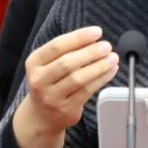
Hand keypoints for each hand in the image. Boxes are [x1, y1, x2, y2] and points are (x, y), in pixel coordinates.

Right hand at [12, 26, 118, 147]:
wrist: (41, 115)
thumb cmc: (50, 82)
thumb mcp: (48, 64)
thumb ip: (66, 50)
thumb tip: (94, 38)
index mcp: (34, 62)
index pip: (57, 46)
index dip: (79, 37)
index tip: (97, 32)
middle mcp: (39, 80)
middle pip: (67, 63)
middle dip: (90, 52)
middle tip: (106, 46)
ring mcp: (52, 97)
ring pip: (78, 78)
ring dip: (99, 66)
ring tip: (112, 58)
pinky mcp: (66, 109)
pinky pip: (87, 91)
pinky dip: (102, 79)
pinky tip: (111, 71)